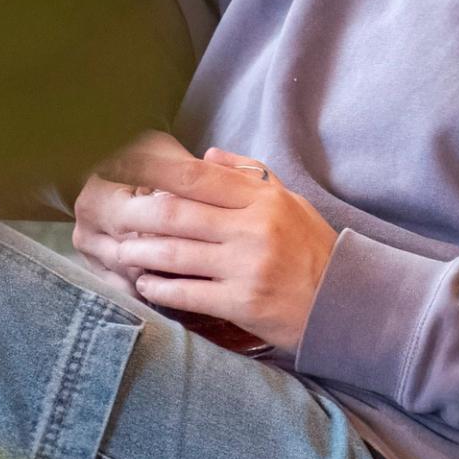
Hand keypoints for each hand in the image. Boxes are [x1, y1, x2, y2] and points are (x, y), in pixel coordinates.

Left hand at [71, 134, 339, 356]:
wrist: (347, 304)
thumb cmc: (312, 251)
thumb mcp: (289, 203)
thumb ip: (248, 176)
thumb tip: (205, 154)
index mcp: (262, 199)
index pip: (196, 175)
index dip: (152, 170)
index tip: (122, 169)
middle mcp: (253, 228)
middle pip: (176, 213)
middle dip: (135, 216)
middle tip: (111, 218)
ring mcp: (246, 267)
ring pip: (175, 253)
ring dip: (141, 253)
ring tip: (122, 252)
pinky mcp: (243, 303)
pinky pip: (187, 293)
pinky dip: (160, 288)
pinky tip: (146, 285)